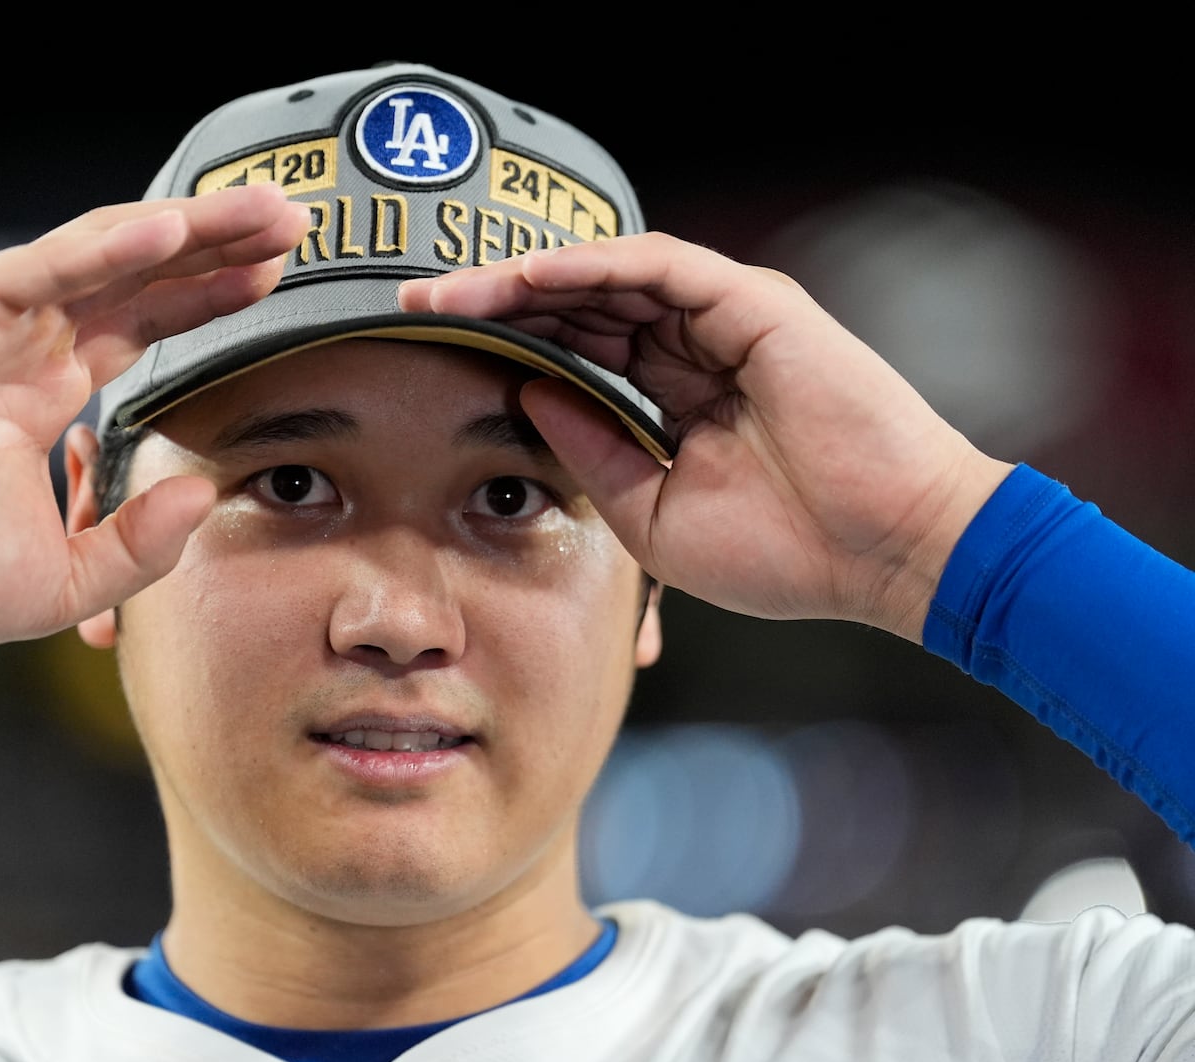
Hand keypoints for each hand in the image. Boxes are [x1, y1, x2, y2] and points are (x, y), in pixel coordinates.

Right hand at [0, 183, 311, 676]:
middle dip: (216, 245)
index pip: (147, 328)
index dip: (208, 298)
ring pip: (103, 256)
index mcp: (47, 396)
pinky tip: (167, 231)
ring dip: (183, 230)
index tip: (274, 280)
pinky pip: (41, 270)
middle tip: (291, 219)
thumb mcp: (67, 578)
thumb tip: (205, 495)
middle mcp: (25, 348)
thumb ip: (142, 544)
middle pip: (140, 277)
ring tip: (258, 212)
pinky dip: (104, 248)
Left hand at [398, 233, 1014, 640]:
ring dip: (526, 280)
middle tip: (415, 307)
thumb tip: (526, 394)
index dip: (506, 348)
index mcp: (675, 400)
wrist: (886, 554)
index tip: (432, 357)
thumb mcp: (654, 512)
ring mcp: (724, 321)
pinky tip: (526, 277)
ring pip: (606, 279)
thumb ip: (592, 448)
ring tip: (451, 289)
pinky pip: (656, 267)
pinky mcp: (752, 303)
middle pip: (578, 310)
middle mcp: (694, 350)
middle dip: (495, 305)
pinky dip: (590, 267)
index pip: (576, 355)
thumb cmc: (787, 550)